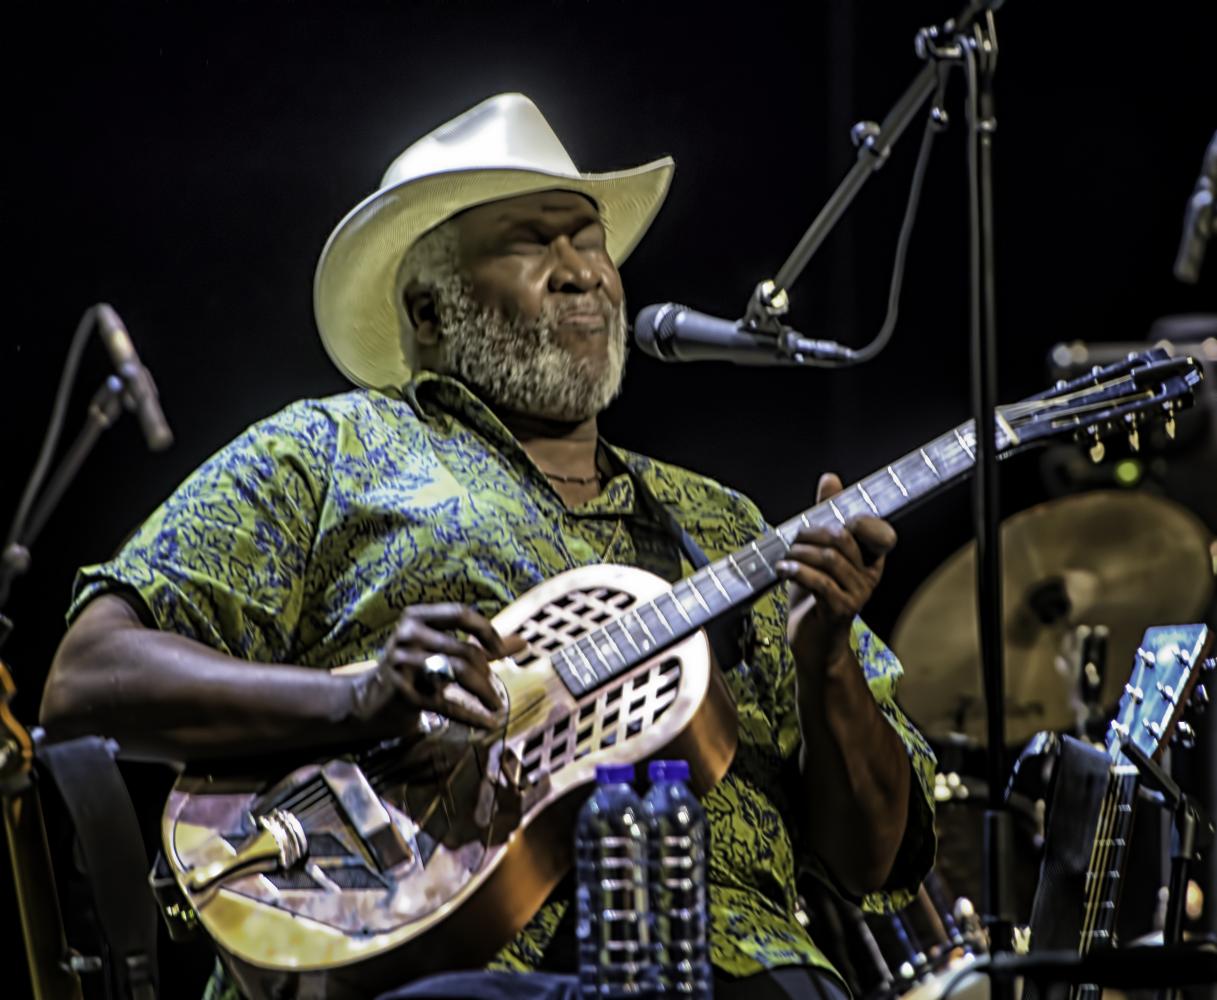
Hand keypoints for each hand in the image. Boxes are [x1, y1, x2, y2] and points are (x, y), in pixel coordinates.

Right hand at [350, 604, 521, 728]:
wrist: (370, 700)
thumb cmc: (415, 669)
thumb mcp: (442, 650)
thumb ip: (480, 644)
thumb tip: (523, 643)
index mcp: (417, 617)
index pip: (460, 613)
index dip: (485, 631)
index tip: (500, 651)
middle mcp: (408, 635)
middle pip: (463, 649)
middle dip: (486, 671)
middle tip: (493, 688)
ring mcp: (403, 663)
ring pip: (457, 673)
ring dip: (483, 692)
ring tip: (496, 705)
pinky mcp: (403, 692)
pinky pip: (446, 703)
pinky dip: (471, 715)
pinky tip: (486, 723)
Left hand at [776, 473, 896, 670]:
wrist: (813, 643)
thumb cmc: (814, 596)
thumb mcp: (817, 553)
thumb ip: (826, 516)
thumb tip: (830, 479)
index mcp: (870, 558)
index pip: (870, 527)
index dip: (848, 517)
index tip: (822, 519)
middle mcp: (869, 574)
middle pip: (841, 538)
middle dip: (809, 533)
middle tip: (791, 541)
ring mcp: (858, 593)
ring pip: (828, 558)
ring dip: (799, 554)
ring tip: (785, 559)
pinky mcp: (841, 609)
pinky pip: (820, 582)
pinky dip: (796, 571)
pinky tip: (783, 571)